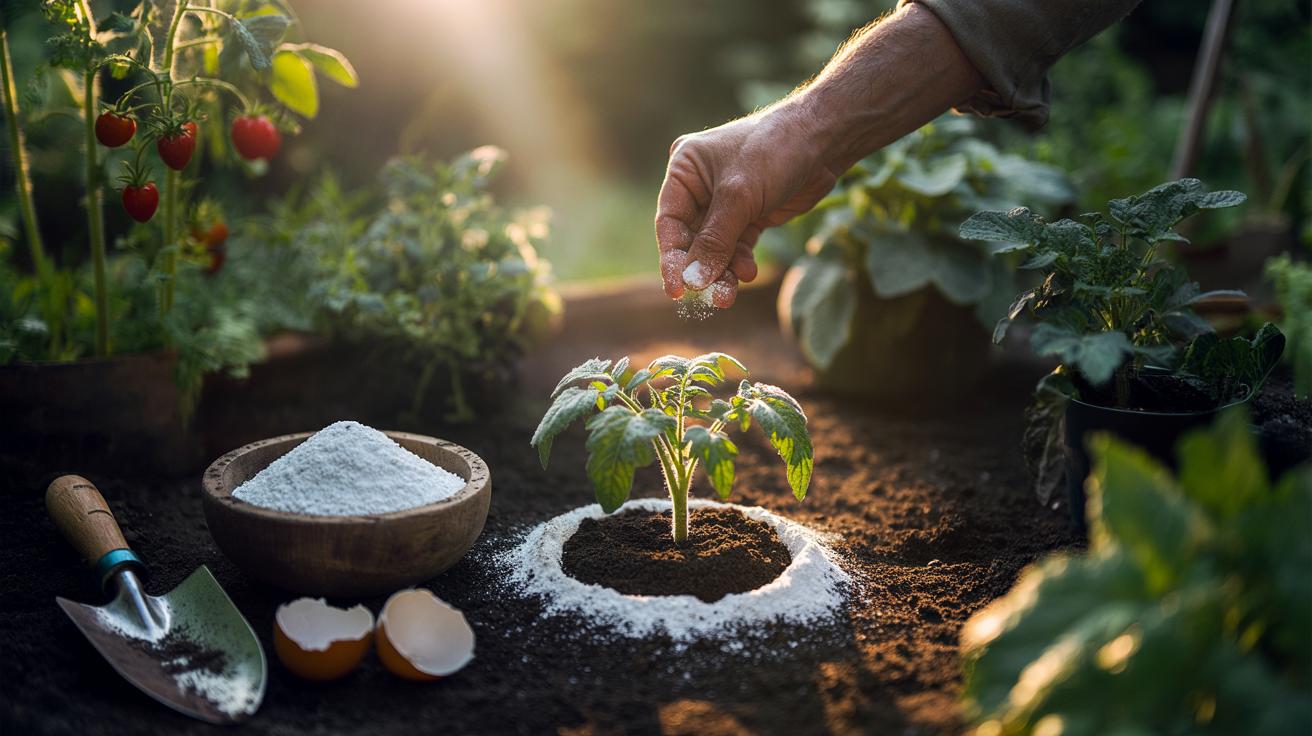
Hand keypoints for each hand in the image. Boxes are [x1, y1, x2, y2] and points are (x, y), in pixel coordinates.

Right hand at [655, 106, 840, 306]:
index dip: (671, 258)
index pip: (669, 222)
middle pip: (691, 239)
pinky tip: (746, 273)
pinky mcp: (749, 215)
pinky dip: (739, 263)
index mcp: (685, 170)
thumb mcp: (739, 196)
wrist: (823, 141)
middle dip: (702, 269)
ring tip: (728, 295)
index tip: (676, 291)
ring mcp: (725, 203)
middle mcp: (700, 187)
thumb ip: (715, 240)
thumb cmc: (774, 151)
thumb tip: (693, 281)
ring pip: (715, 248)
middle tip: (711, 298)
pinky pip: (736, 247)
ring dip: (722, 272)